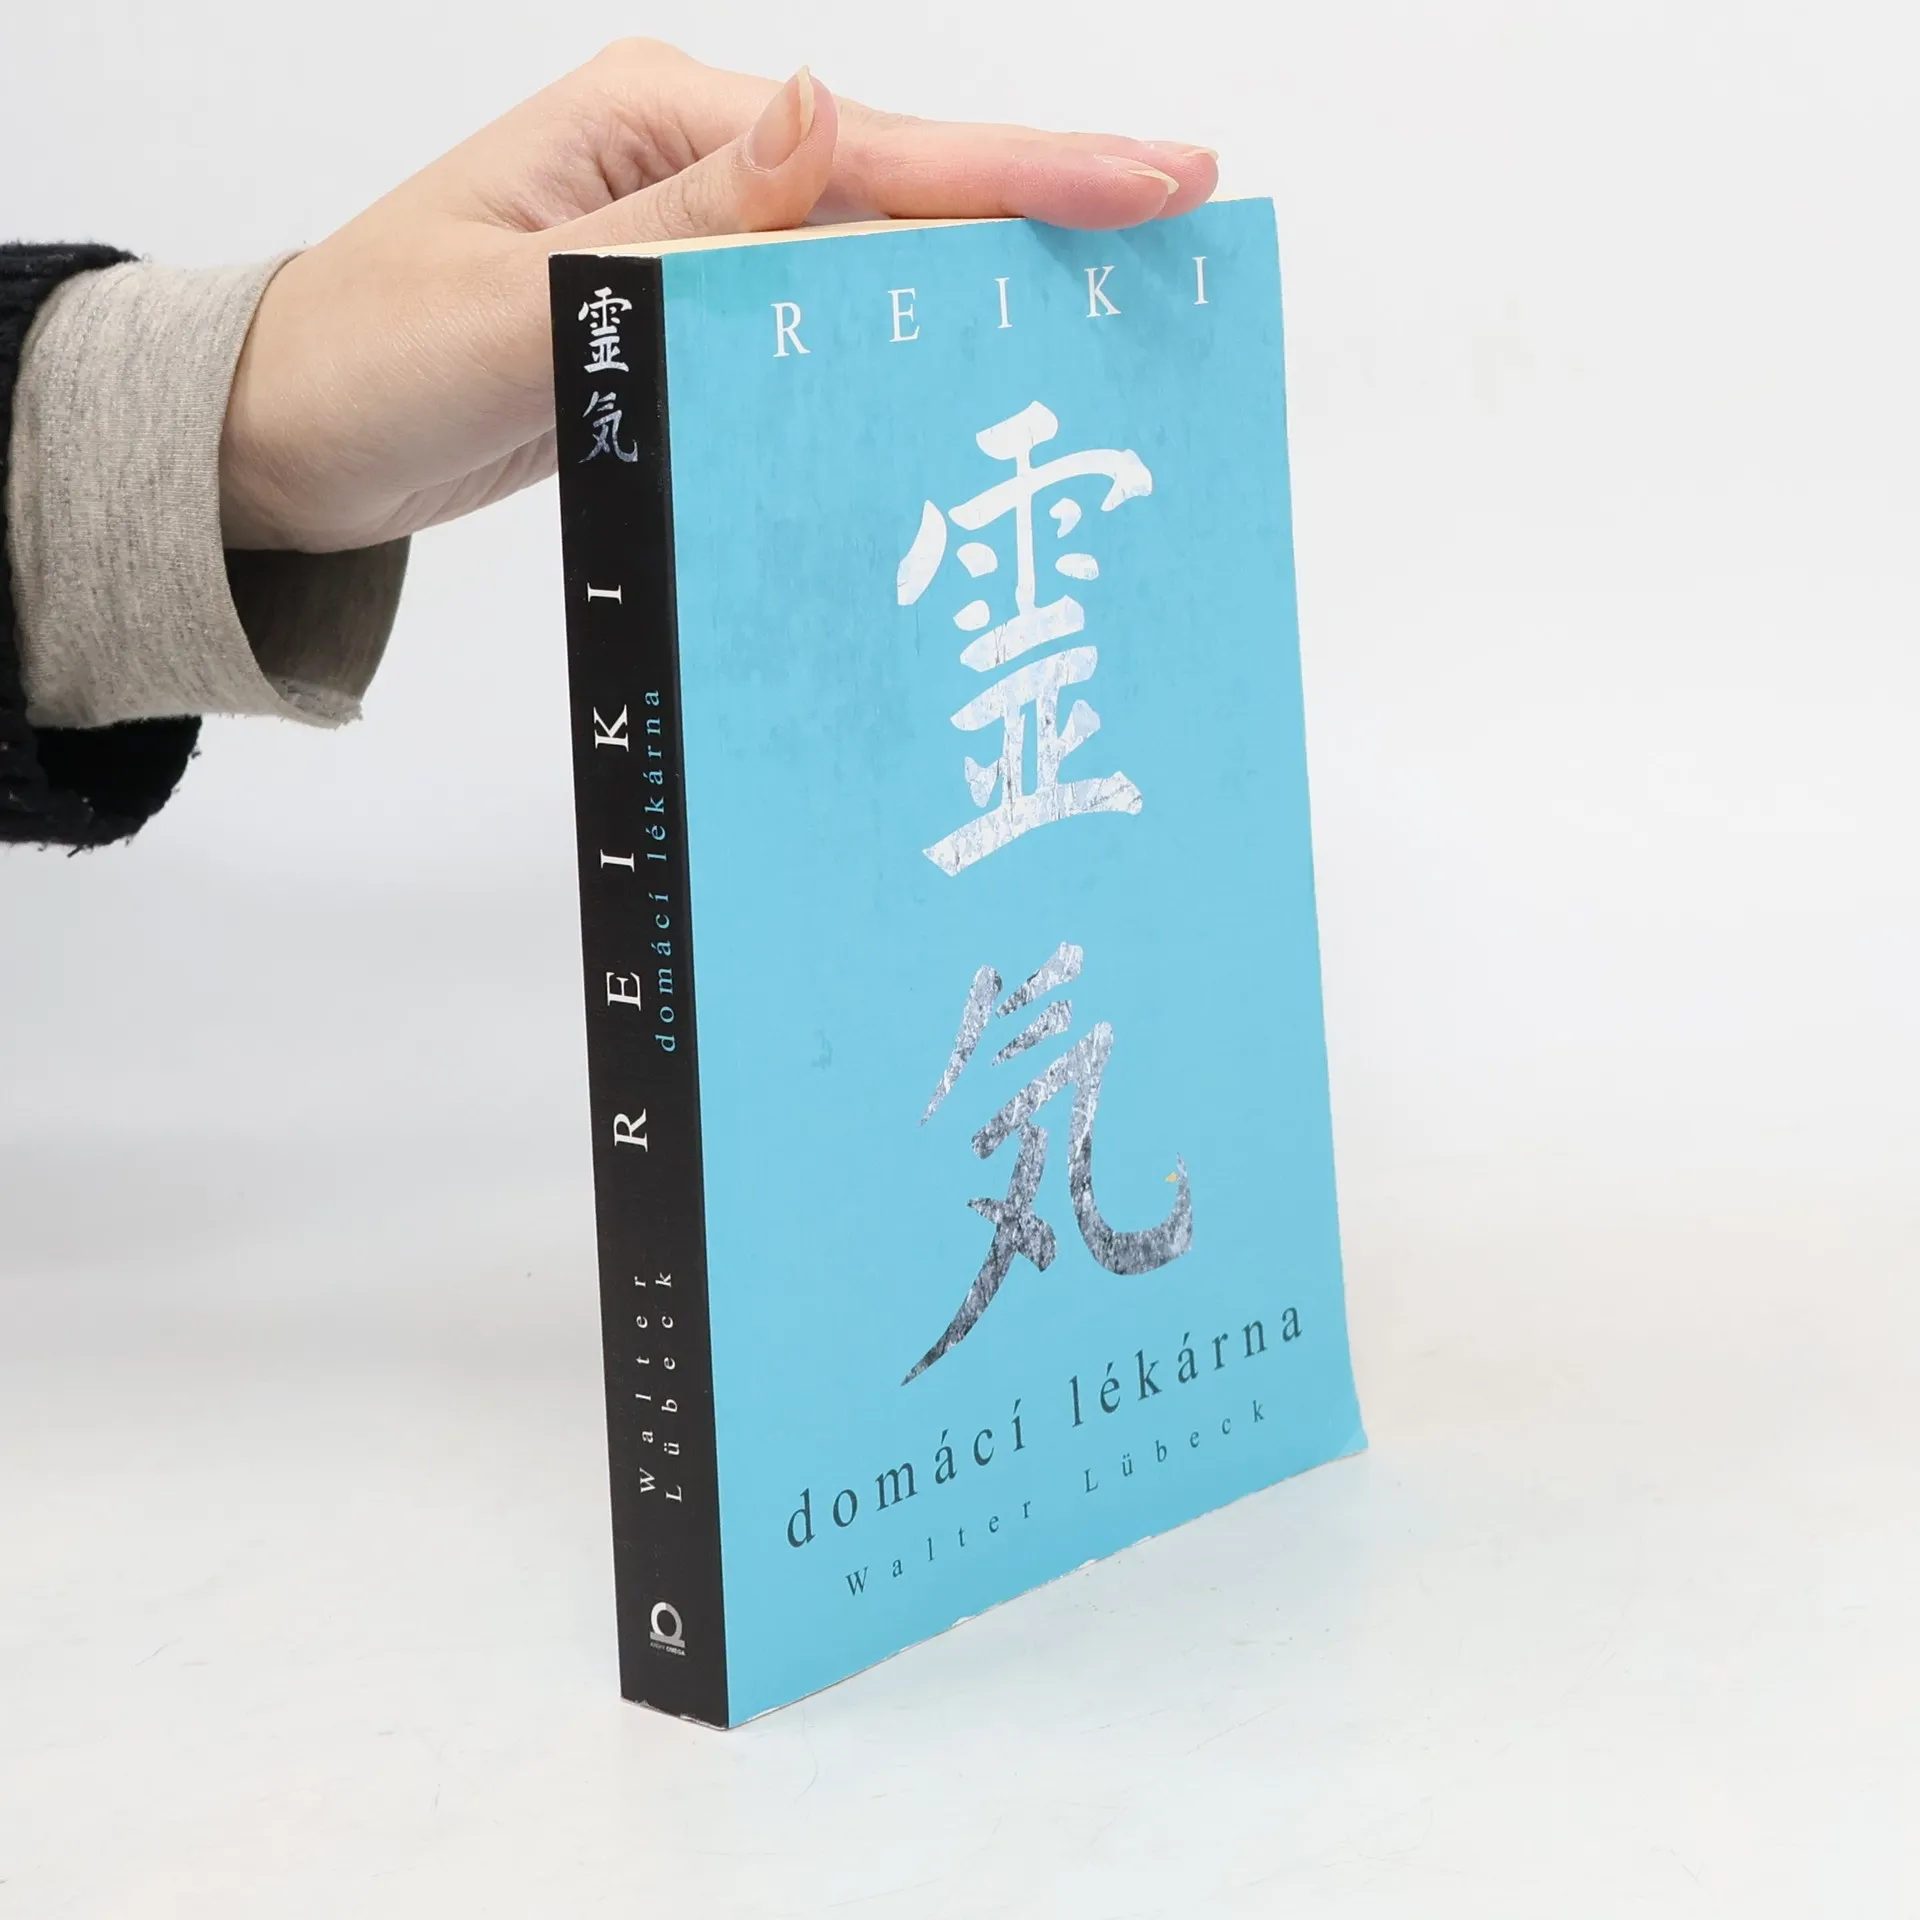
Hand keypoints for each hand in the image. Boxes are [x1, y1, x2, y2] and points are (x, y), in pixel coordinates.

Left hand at [218, 40, 1217, 552]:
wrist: (289, 440)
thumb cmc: (373, 354)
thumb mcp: (526, 290)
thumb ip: (683, 224)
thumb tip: (816, 113)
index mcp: (655, 124)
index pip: (871, 151)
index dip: (1020, 174)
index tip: (1154, 180)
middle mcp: (688, 173)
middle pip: (899, 193)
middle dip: (1037, 217)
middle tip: (1177, 239)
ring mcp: (690, 250)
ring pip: (869, 266)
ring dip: (978, 294)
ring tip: (1103, 325)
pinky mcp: (683, 329)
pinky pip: (815, 332)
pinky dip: (892, 355)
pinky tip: (957, 384)